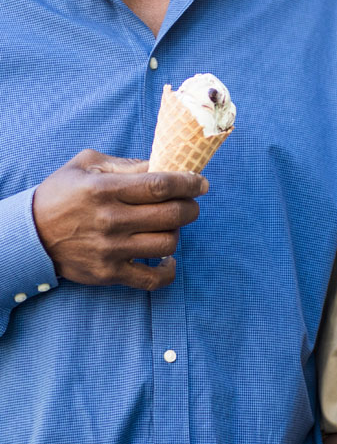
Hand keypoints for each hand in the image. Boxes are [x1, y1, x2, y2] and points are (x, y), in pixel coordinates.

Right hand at [33, 150, 208, 289]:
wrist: (29, 235)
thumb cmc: (61, 193)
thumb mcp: (87, 164)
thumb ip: (126, 164)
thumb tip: (161, 165)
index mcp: (106, 189)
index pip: (160, 185)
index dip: (188, 183)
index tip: (201, 183)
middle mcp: (111, 220)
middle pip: (170, 214)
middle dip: (191, 206)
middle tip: (191, 203)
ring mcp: (111, 250)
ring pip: (166, 243)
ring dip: (177, 232)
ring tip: (171, 225)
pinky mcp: (109, 274)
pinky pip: (151, 279)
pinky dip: (167, 270)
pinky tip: (167, 259)